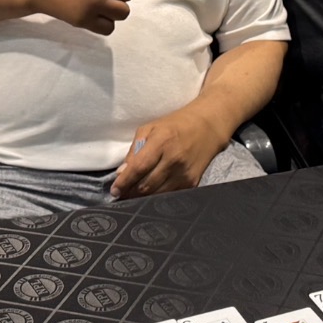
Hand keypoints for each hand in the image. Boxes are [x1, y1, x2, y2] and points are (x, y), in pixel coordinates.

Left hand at [111, 106, 227, 198]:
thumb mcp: (150, 128)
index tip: (114, 190)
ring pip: (156, 195)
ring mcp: (184, 173)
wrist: (208, 127)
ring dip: (141, 198)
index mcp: (162, 141)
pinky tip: (150, 193)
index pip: (139, 168)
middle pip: (146, 185)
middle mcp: (174, 159)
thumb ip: (134, 149)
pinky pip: (169, 195)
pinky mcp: (192, 182)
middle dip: (129, 193)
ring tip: (131, 195)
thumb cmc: (175, 125)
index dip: (124, 182)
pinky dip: (157, 196)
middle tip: (121, 195)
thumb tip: (122, 173)